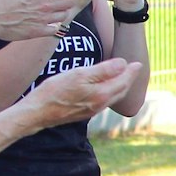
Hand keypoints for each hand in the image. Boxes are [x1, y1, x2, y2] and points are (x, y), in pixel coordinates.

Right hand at [22, 58, 142, 126]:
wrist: (38, 112)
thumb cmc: (55, 91)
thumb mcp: (79, 74)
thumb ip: (103, 70)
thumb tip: (122, 63)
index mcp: (102, 94)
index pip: (123, 81)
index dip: (131, 71)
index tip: (138, 63)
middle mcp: (100, 104)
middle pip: (121, 90)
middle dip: (129, 79)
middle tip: (134, 68)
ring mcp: (92, 110)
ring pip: (113, 97)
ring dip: (121, 86)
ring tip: (123, 77)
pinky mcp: (84, 113)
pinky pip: (104, 101)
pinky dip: (111, 92)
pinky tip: (106, 88)